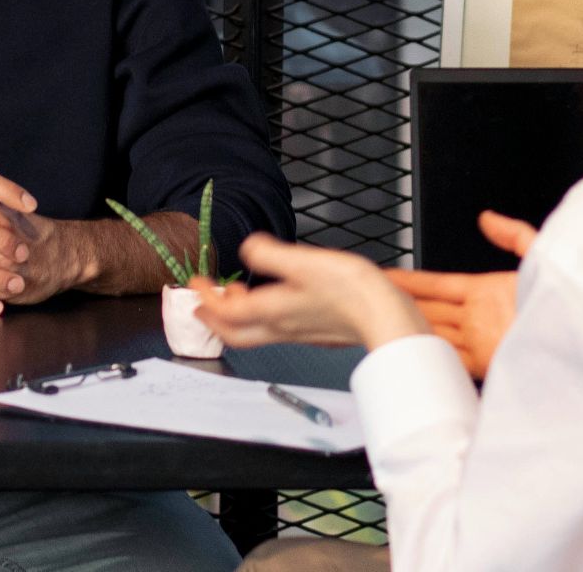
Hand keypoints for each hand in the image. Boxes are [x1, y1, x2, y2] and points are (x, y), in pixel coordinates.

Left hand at [191, 234, 427, 349]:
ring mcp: (298, 333)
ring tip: (234, 297)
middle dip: (213, 318)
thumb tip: (248, 248)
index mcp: (272, 311)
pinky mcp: (315, 332)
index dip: (206, 298)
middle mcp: (281, 327)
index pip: (225, 313)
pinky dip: (262, 316)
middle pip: (235, 333)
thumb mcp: (304, 262)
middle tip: (202, 303)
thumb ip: (270, 255)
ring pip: (255, 332)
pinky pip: (276, 329)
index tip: (196, 283)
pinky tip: (274, 300)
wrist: (386, 318)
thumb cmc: (351, 292)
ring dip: (237, 316)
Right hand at [383, 210, 536, 378]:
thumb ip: (515, 234)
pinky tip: (413, 355)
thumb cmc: (569, 301)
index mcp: (489, 291)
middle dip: (402, 306)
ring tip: (383, 327)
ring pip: (435, 334)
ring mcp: (482, 342)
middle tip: (373, 302)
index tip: (388, 277)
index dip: (412, 281)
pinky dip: (432, 358)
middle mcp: (481, 318)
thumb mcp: (540, 257)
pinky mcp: (487, 366)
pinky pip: (451, 361)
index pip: (439, 285)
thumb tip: (488, 218)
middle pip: (430, 310)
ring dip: (411, 331)